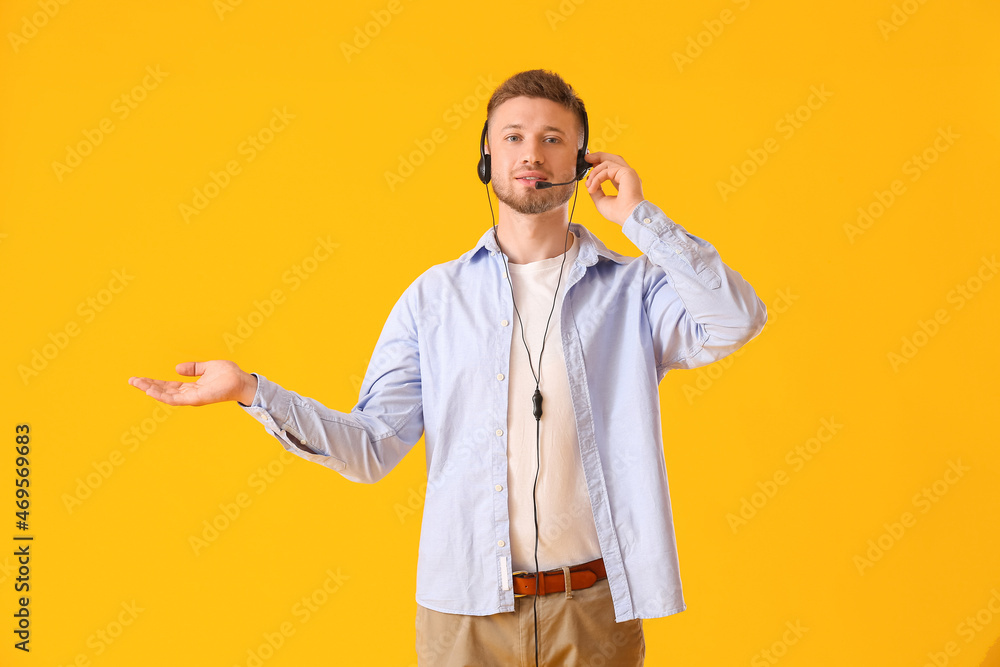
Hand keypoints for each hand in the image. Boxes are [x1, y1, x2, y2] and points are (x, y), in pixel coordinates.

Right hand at [128, 360, 256, 406]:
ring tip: (137, 384)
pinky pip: (175, 399)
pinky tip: (151, 390)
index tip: (139, 378)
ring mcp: (192, 398)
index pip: (168, 386)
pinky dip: (162, 395)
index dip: (154, 382)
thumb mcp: (208, 367)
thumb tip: (177, 368)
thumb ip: (193, 368)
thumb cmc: (229, 375)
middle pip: (164, 391)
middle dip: (147, 386)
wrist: (242, 381)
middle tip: (131, 381)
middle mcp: (189, 394)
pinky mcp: (195, 399)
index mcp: (191, 387)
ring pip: (166, 396)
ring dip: (151, 390)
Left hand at [583, 152, 644, 226]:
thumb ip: (596, 190)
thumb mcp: (601, 200)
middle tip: (587, 158)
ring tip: (587, 180)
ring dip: (595, 169)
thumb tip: (589, 182)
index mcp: (624, 182)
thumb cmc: (619, 213)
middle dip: (598, 157)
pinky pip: (607, 170)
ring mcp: (628, 173)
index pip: (611, 168)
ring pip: (609, 161)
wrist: (629, 217)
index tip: (589, 170)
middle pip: (613, 159)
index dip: (599, 167)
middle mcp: (627, 176)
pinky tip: (592, 186)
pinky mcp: (627, 172)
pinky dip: (597, 177)